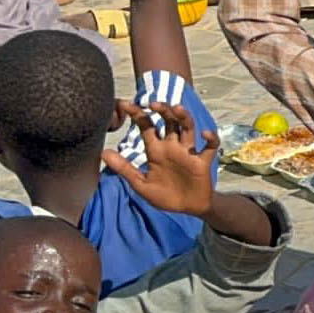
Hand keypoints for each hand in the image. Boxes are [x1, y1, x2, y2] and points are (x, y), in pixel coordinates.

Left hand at [98, 101, 216, 219]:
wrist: (187, 209)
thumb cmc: (164, 196)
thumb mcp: (140, 184)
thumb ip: (124, 168)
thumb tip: (103, 153)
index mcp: (156, 151)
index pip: (146, 127)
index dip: (137, 114)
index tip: (126, 104)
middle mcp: (172, 147)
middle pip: (168, 121)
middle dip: (162, 110)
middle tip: (153, 103)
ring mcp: (188, 152)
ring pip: (187, 128)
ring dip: (183, 116)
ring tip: (176, 108)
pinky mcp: (203, 161)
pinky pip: (210, 147)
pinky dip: (211, 138)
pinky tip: (205, 134)